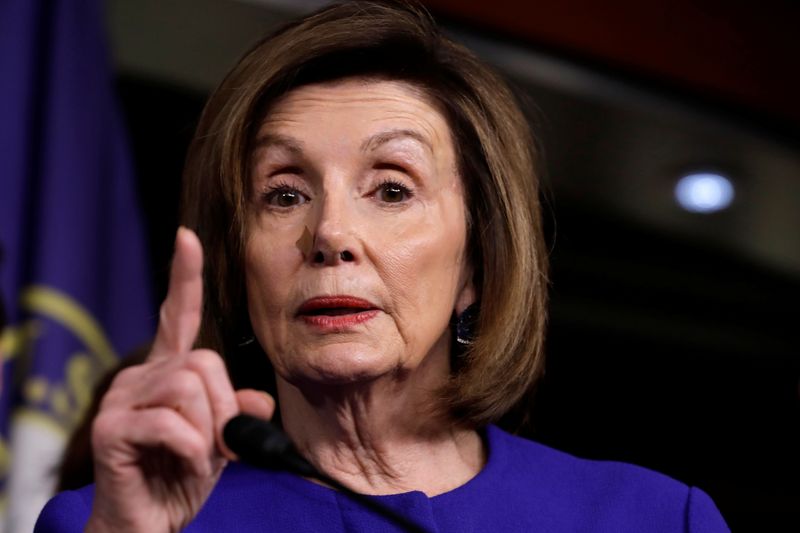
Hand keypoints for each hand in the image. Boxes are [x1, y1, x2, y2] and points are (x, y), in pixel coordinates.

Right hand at [87, 228, 274, 532]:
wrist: (148, 522)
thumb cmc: (180, 477)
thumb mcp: (221, 442)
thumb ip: (236, 415)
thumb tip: (260, 403)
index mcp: (168, 373)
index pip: (178, 316)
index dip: (185, 278)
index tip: (188, 238)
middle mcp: (141, 376)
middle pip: (204, 361)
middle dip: (224, 408)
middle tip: (220, 446)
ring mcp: (122, 398)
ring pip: (190, 389)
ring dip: (210, 433)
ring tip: (198, 458)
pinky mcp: (112, 427)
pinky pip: (174, 424)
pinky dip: (194, 452)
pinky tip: (184, 466)